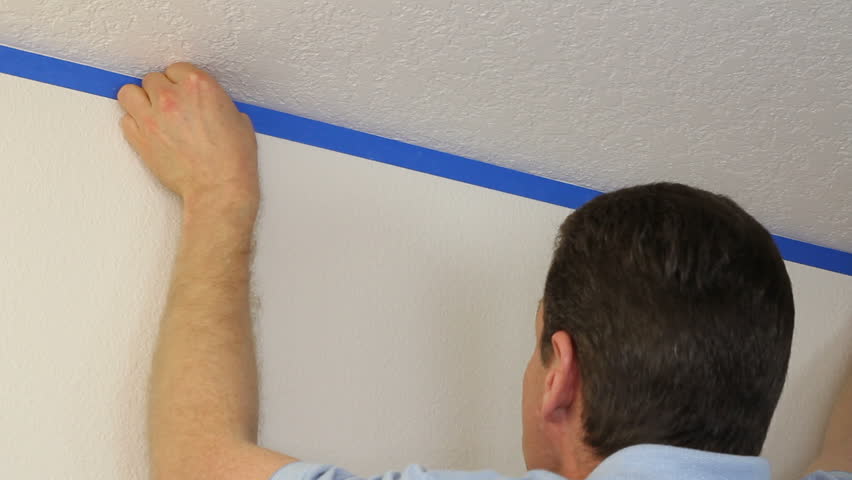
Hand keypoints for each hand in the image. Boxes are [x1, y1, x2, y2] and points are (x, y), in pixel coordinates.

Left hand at [117, 63, 258, 221]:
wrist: (219, 188)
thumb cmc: (233, 160)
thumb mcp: (238, 120)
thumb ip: (218, 104)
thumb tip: (210, 106)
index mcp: (198, 86)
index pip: (176, 68)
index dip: (181, 81)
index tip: (184, 92)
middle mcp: (171, 97)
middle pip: (152, 79)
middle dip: (161, 91)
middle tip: (171, 106)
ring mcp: (152, 117)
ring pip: (128, 93)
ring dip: (139, 100)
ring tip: (151, 112)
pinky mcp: (139, 139)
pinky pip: (125, 120)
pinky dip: (134, 124)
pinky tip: (149, 132)